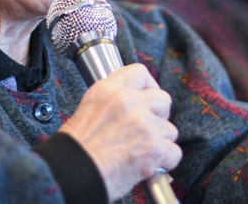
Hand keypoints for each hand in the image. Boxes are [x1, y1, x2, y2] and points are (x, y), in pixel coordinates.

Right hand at [59, 63, 181, 200]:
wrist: (73, 174)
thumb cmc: (76, 149)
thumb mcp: (88, 108)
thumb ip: (113, 100)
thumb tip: (133, 101)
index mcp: (109, 90)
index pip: (140, 73)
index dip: (148, 86)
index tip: (148, 97)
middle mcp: (128, 102)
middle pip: (163, 99)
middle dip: (158, 115)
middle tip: (146, 129)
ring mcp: (144, 124)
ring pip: (170, 129)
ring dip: (159, 142)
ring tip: (140, 151)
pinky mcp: (154, 147)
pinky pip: (174, 152)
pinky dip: (164, 161)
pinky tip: (148, 164)